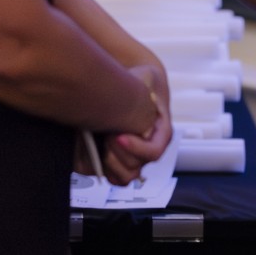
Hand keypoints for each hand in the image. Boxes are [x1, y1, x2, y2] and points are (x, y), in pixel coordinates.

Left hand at [101, 65, 170, 183]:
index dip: (136, 148)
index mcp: (161, 133)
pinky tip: (94, 151)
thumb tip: (138, 89)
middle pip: (135, 166)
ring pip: (125, 177)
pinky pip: (113, 178)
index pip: (153, 152)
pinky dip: (102, 170)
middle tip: (105, 133)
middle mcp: (148, 149)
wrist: (133, 89)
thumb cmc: (141, 83)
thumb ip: (144, 81)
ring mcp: (134, 158)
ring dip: (109, 163)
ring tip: (100, 142)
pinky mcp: (119, 162)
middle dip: (116, 152)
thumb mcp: (146, 76)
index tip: (118, 135)